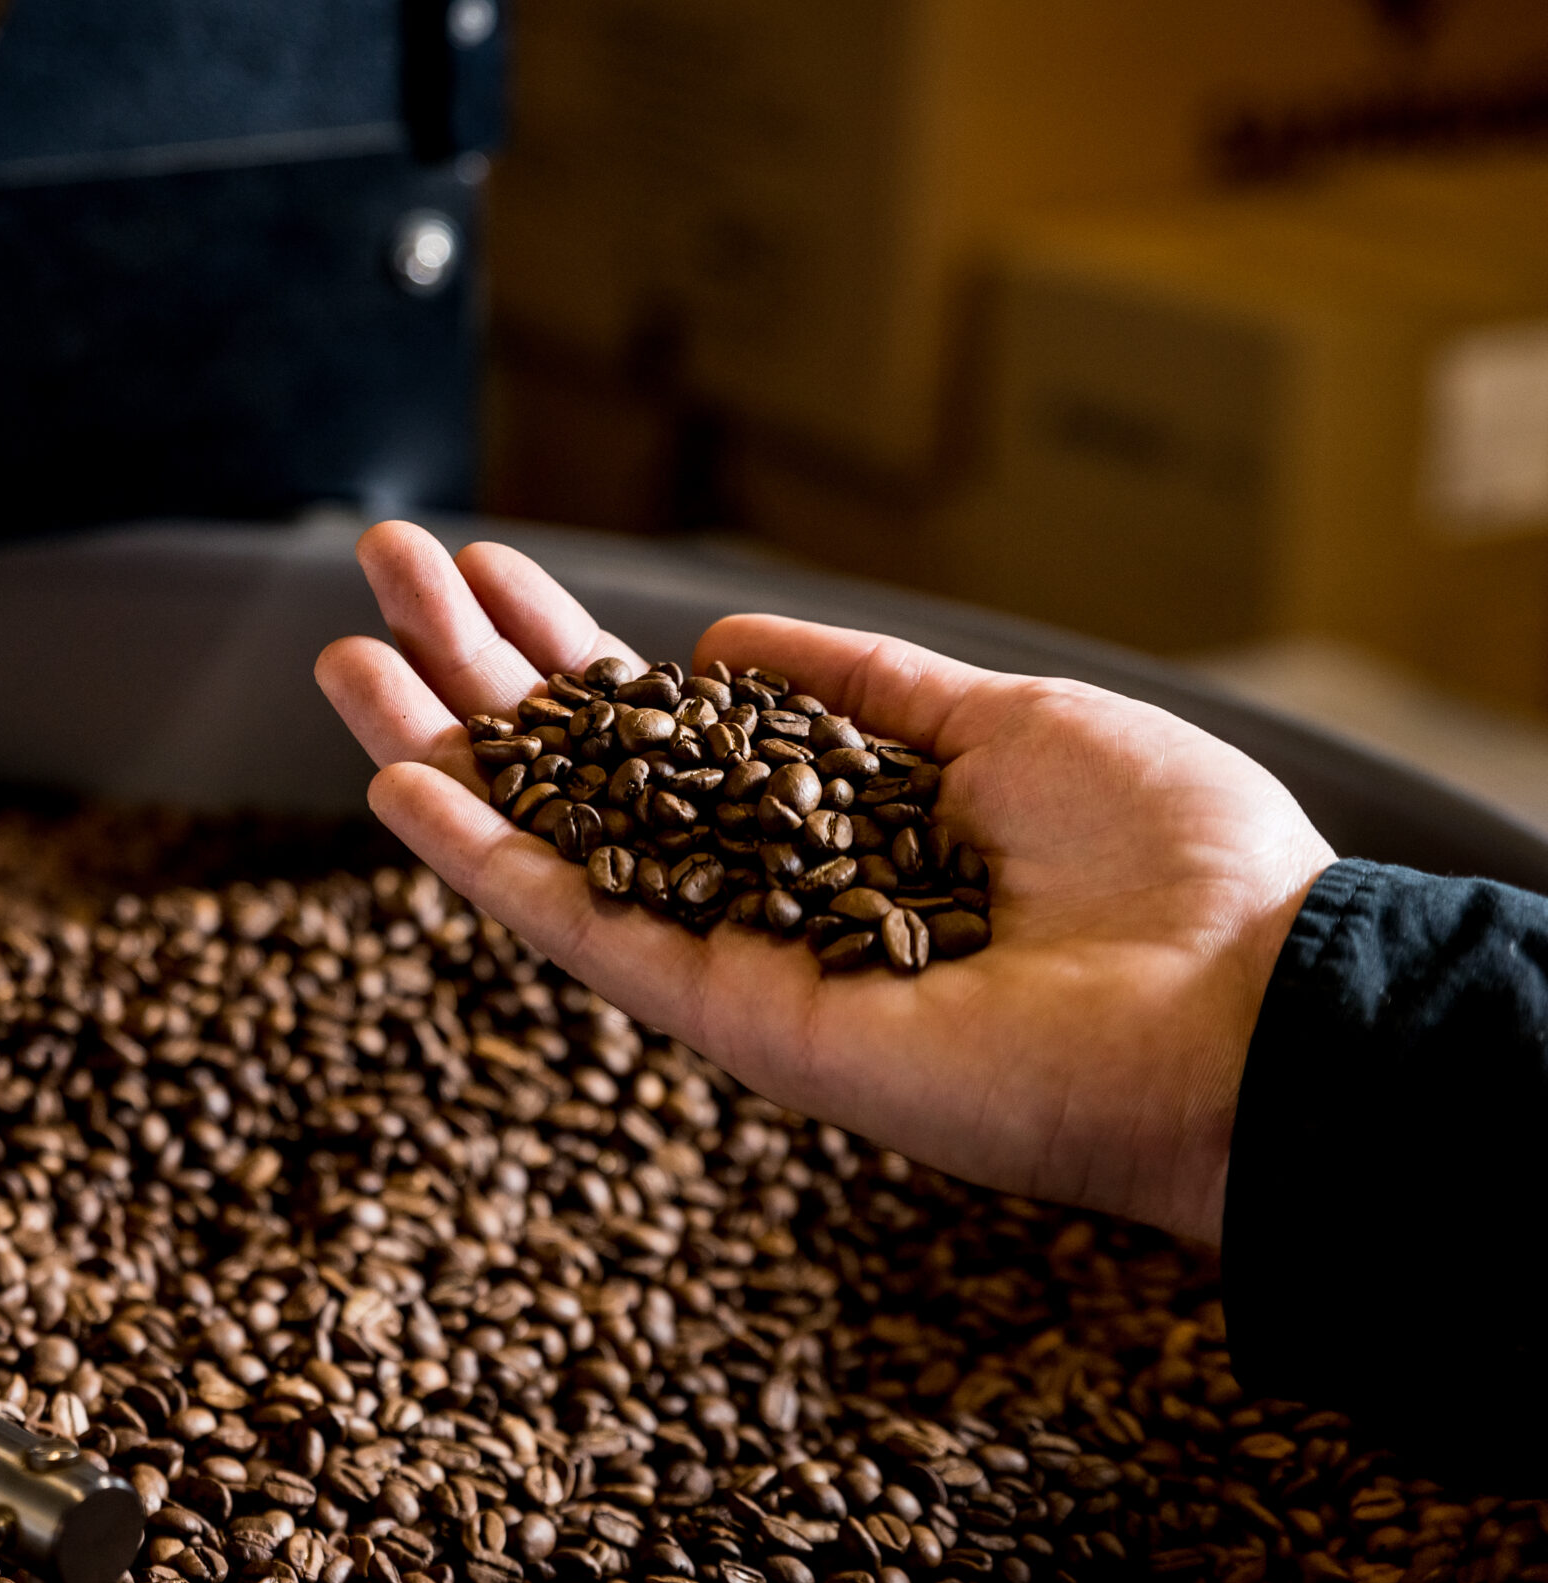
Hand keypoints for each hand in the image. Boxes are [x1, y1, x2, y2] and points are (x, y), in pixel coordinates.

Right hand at [315, 522, 1336, 1245]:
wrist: (1245, 1008)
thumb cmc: (1171, 868)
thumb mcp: (1008, 719)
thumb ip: (858, 685)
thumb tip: (721, 639)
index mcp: (826, 819)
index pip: (660, 720)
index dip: (567, 641)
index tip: (485, 566)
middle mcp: (763, 889)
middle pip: (578, 767)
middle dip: (472, 668)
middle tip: (374, 567)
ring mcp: (737, 955)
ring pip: (552, 841)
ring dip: (438, 749)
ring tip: (338, 653)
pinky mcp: (733, 1016)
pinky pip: (587, 929)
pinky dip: (486, 859)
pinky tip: (400, 783)